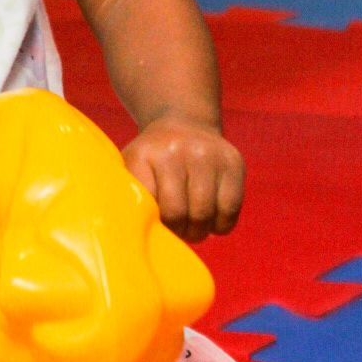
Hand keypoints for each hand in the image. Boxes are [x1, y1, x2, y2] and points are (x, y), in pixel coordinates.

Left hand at [123, 116, 243, 242]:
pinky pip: (230, 209)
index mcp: (144, 155)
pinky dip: (221, 224)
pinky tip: (212, 220)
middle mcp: (176, 150)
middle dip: (178, 232)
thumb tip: (128, 237)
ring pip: (206, 214)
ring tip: (193, 229)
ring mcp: (208, 154)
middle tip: (177, 233)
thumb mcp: (132, 169)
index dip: (153, 224)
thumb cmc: (152, 159)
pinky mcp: (233, 162)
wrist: (185, 124)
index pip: (148, 205)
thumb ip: (128, 196)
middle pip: (178, 213)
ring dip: (199, 231)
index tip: (154, 226)